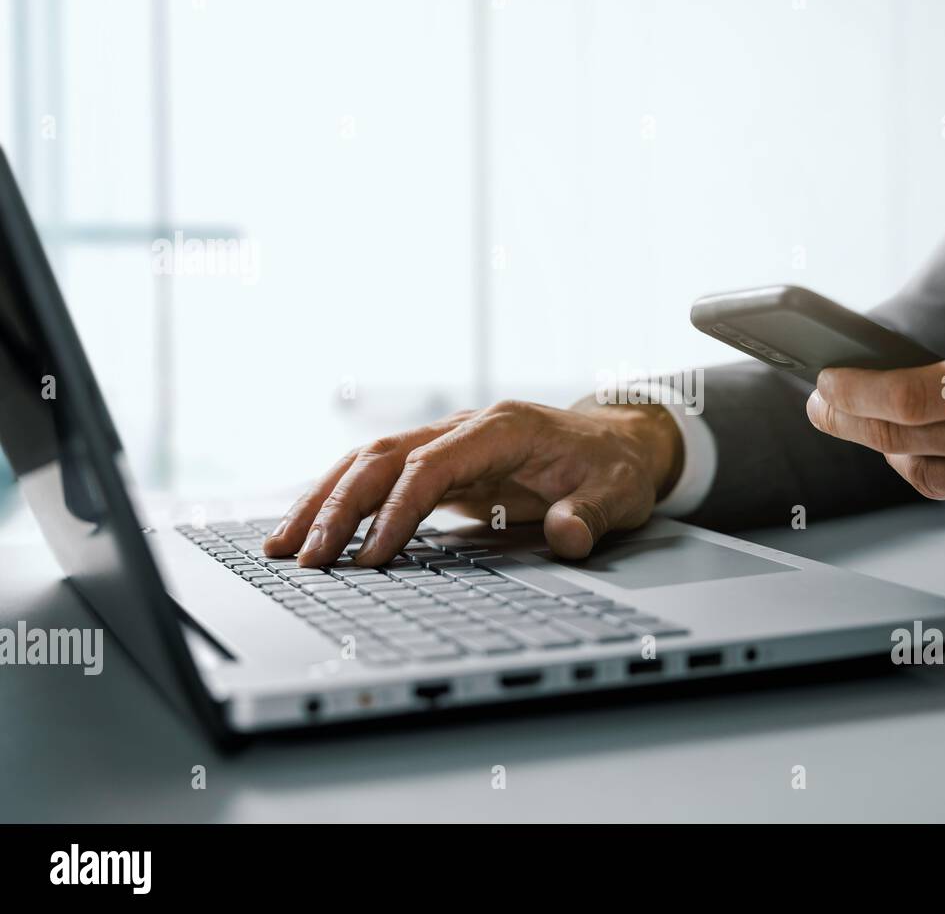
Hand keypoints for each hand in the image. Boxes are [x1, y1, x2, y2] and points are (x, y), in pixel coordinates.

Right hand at [262, 400, 682, 565]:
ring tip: (283, 545)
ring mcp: (448, 444)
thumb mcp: (619, 491)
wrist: (618, 440)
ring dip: (325, 501)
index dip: (398, 510)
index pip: (431, 465)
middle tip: (304, 558)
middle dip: (338, 506)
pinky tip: (312, 529)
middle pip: (383, 458)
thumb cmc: (614, 465)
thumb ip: (591, 514)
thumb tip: (567, 534)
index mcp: (501, 429)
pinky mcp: (441, 466)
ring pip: (369, 463)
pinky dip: (343, 500)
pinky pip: (381, 478)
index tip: (372, 557)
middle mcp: (464, 429)